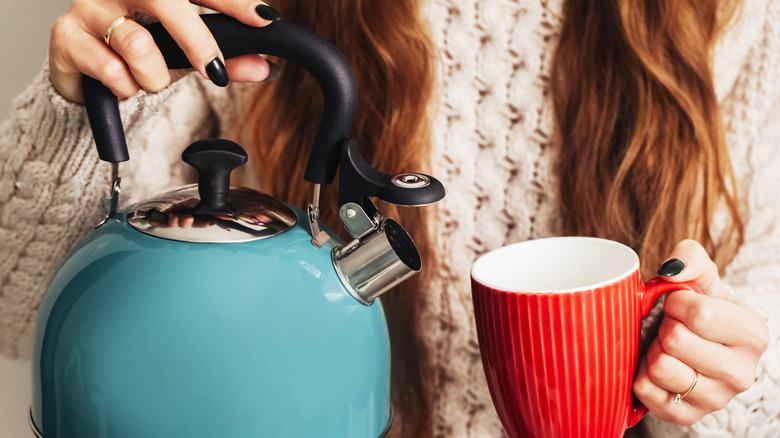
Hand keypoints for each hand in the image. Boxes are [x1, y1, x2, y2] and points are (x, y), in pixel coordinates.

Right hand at [49, 0, 281, 101]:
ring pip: (137, 44)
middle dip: (196, 40)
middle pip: (164, 1)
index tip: (264, 18)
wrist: (85, 77)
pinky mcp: (67, 35)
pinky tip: (121, 85)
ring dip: (154, 77)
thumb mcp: (187, 57)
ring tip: (150, 82)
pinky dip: (125, 87)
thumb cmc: (139, 57)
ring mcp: (90, 6)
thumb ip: (226, 60)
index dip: (233, 2)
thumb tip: (264, 68)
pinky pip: (110, 68)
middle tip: (214, 70)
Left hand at [633, 240, 769, 425]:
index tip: (678, 303)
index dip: (676, 302)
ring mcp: (715, 400)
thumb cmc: (697, 306)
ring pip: (660, 368)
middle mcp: (741, 373)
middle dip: (664, 326)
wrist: (693, 344)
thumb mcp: (700, 275)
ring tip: (664, 346)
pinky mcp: (686, 417)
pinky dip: (641, 374)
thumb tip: (672, 270)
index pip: (699, 314)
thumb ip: (689, 258)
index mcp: (751, 334)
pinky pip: (646, 391)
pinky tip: (655, 365)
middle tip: (670, 326)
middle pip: (676, 340)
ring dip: (653, 350)